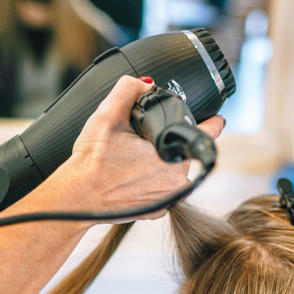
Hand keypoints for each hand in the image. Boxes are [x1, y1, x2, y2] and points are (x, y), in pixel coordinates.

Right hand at [51, 76, 224, 218]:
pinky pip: (163, 191)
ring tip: (131, 160)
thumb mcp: (107, 115)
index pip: (204, 135)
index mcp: (171, 158)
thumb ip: (128, 89)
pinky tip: (131, 176)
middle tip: (140, 141)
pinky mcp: (156, 211)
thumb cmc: (90, 163)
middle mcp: (176, 182)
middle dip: (168, 142)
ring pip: (174, 172)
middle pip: (184, 153)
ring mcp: (167, 200)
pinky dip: (152, 182)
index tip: (217, 119)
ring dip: (161, 162)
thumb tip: (143, 83)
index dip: (212, 123)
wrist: (76, 198)